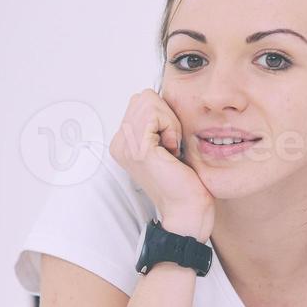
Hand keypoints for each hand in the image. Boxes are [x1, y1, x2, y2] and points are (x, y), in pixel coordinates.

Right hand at [109, 88, 214, 239]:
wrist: (186, 209)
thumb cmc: (182, 180)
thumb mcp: (165, 143)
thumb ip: (157, 123)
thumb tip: (161, 99)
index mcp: (123, 141)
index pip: (140, 100)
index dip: (162, 114)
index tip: (169, 142)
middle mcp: (119, 143)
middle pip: (143, 97)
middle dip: (165, 114)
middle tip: (172, 143)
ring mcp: (126, 146)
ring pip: (149, 101)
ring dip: (169, 121)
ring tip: (171, 147)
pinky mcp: (139, 149)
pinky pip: (155, 115)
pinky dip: (171, 127)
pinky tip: (172, 150)